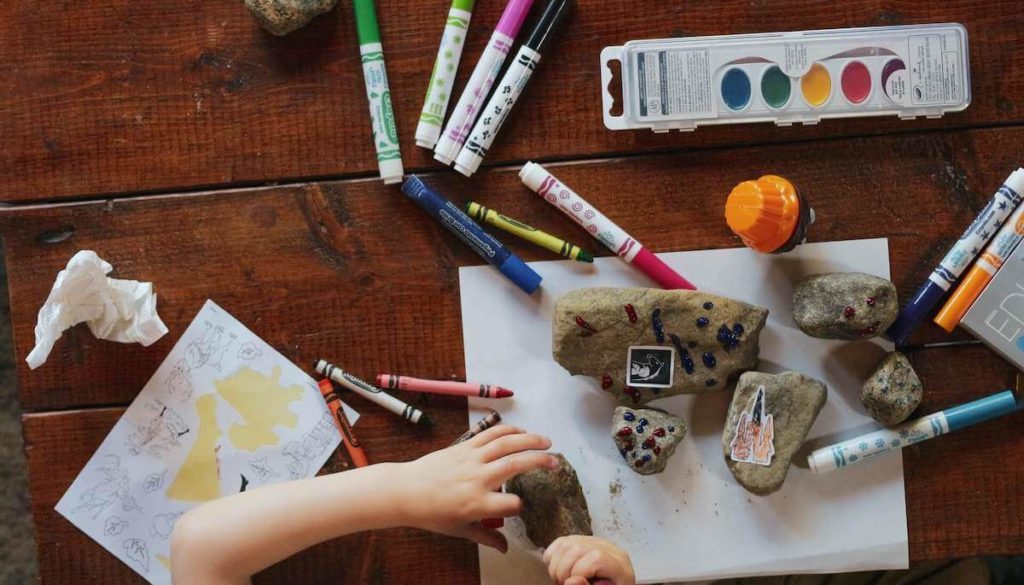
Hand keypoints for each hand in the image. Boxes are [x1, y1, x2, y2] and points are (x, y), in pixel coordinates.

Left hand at [394, 425, 557, 551]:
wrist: (406, 491)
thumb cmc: (433, 514)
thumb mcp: (460, 531)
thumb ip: (486, 538)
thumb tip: (507, 549)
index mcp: (478, 504)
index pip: (511, 504)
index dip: (520, 506)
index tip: (521, 507)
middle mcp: (478, 478)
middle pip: (515, 465)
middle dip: (539, 461)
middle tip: (556, 462)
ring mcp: (472, 459)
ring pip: (506, 443)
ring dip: (530, 439)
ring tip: (548, 441)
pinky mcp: (465, 445)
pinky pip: (490, 434)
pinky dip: (508, 430)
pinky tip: (522, 432)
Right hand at [543, 535, 634, 584]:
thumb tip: (572, 581)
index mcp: (620, 565)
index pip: (597, 558)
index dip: (580, 572)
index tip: (572, 584)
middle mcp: (609, 548)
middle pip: (578, 548)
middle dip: (563, 570)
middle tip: (562, 584)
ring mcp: (595, 542)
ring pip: (567, 543)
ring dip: (556, 565)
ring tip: (561, 580)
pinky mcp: (582, 540)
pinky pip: (561, 542)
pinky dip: (553, 557)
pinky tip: (558, 571)